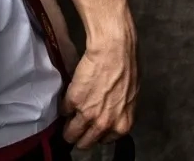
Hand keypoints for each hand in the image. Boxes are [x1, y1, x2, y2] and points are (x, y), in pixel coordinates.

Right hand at [60, 29, 137, 147]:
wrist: (114, 50)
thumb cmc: (127, 68)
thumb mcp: (129, 98)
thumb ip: (119, 113)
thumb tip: (110, 116)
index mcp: (122, 125)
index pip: (104, 141)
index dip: (97, 133)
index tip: (93, 127)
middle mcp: (104, 124)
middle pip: (85, 143)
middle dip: (80, 136)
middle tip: (77, 127)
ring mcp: (87, 115)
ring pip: (70, 133)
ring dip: (68, 128)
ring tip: (68, 120)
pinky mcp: (73, 102)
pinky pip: (64, 111)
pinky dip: (64, 106)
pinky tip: (68, 99)